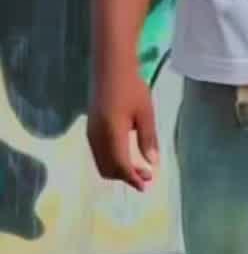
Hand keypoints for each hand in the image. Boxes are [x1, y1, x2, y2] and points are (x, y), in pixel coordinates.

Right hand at [87, 67, 158, 191]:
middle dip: (126, 176)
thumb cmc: (132, 88)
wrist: (111, 68)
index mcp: (112, 134)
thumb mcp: (145, 114)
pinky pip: (98, 153)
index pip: (120, 165)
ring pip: (102, 162)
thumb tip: (152, 164)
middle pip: (108, 168)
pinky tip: (126, 155)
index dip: (133, 178)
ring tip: (140, 167)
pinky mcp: (90, 128)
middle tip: (147, 176)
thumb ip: (148, 139)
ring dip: (118, 169)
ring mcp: (91, 133)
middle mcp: (97, 137)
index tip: (146, 185)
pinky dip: (111, 160)